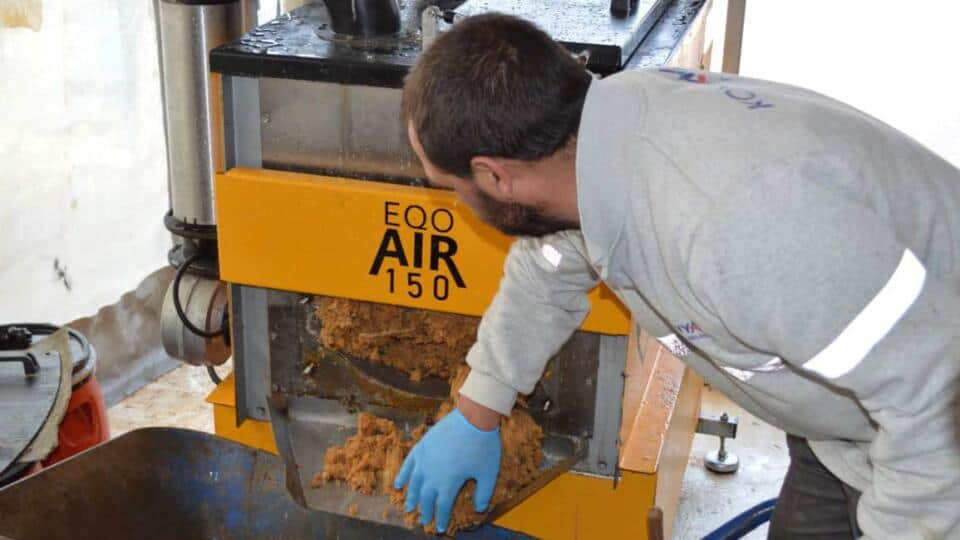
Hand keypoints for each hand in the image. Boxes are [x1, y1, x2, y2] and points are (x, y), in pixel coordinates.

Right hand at [393, 408, 501, 533]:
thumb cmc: (483, 445)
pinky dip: (402, 475)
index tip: (440, 529)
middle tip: (423, 521)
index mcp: (449, 483)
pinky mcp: (421, 447)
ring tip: (409, 508)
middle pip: (426, 497)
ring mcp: (425, 460)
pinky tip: (398, 484)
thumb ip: (484, 493)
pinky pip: (408, 465)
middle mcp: (432, 474)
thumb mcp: (489, 473)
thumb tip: (479, 509)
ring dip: (411, 497)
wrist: (473, 417)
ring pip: (414, 484)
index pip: (442, 506)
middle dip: (425, 511)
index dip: (441, 519)